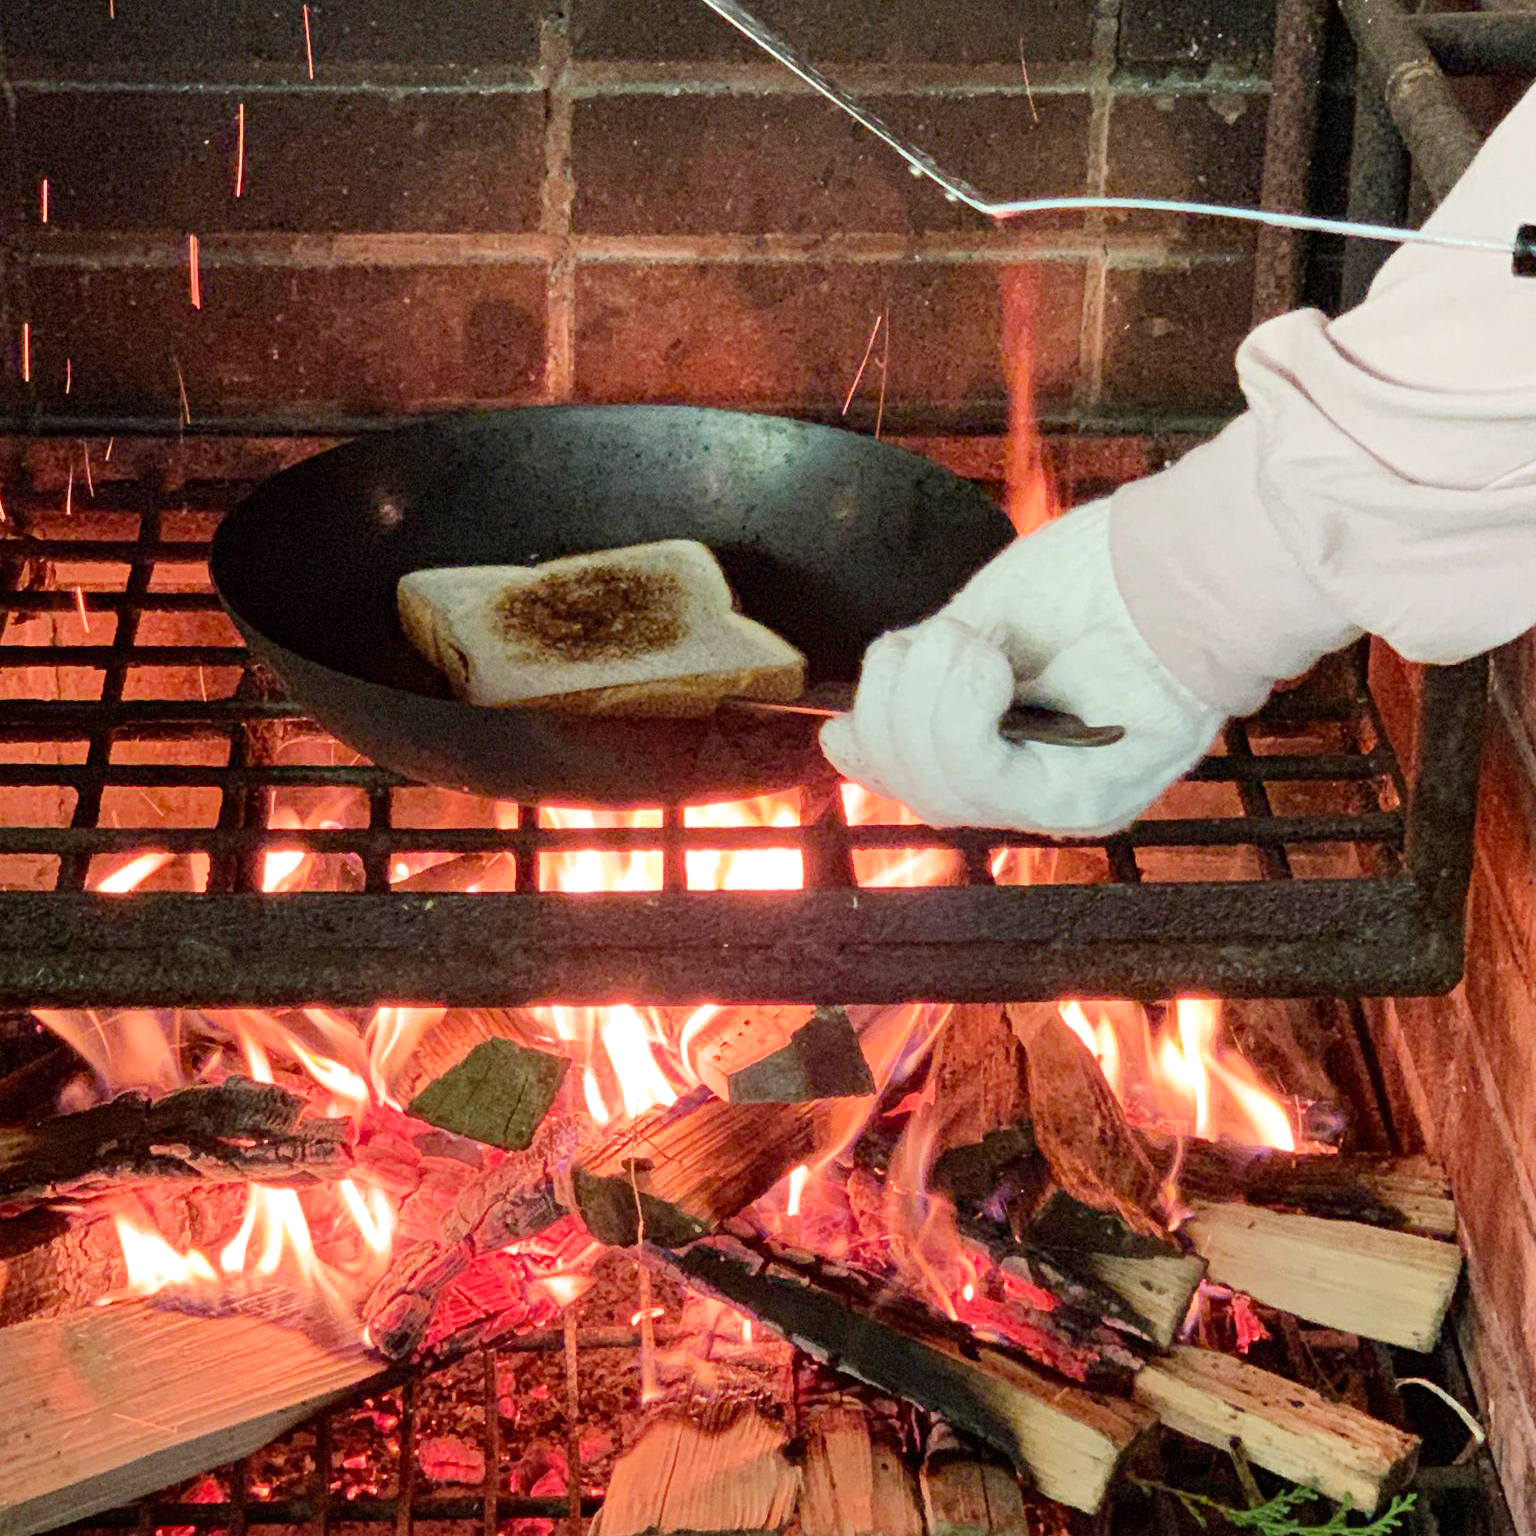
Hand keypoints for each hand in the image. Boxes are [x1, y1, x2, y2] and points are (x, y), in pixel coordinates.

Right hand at [818, 500, 1223, 834]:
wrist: (1194, 557)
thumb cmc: (1108, 574)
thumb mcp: (989, 626)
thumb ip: (929, 681)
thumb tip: (845, 736)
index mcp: (1018, 750)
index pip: (914, 784)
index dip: (869, 749)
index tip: (846, 713)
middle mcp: (1040, 793)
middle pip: (919, 792)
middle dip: (892, 711)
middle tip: (924, 642)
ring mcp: (1062, 804)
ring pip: (941, 789)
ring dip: (928, 701)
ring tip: (968, 644)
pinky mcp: (1083, 798)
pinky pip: (979, 777)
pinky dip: (961, 711)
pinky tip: (985, 660)